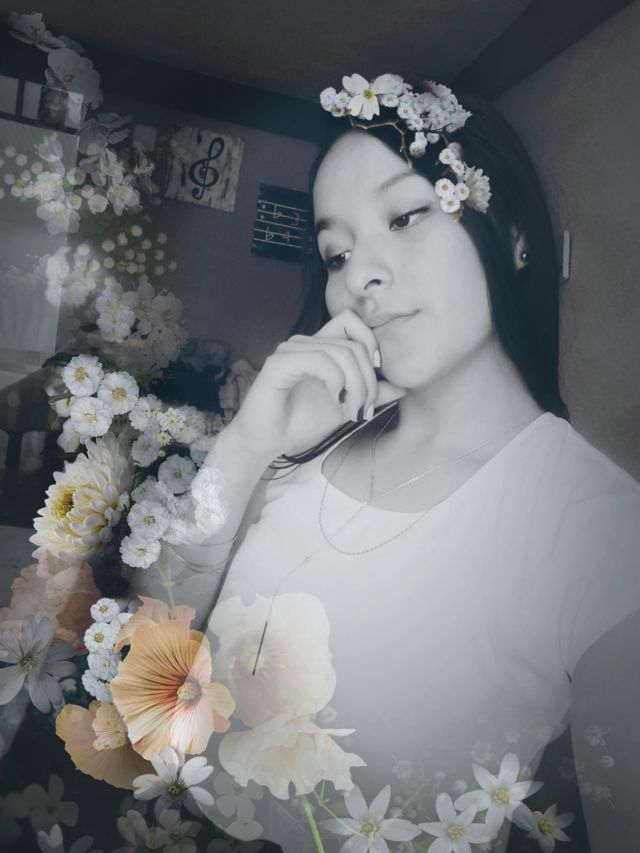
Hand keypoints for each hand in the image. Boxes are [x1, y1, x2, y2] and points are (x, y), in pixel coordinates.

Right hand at [229, 309, 405, 456]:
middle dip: (369, 380)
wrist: (265, 443)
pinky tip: (335, 400)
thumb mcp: (346, 409)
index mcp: (320, 347)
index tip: (379, 374)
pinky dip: (336, 381)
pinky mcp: (279, 364)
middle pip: (355, 343)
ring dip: (356, 386)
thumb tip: (403, 386)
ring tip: (352, 412)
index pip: (351, 320)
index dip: (371, 341)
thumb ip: (372, 395)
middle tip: (365, 410)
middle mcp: (305, 343)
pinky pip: (320, 360)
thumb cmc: (299, 423)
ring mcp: (291, 351)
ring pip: (342, 353)